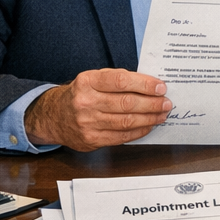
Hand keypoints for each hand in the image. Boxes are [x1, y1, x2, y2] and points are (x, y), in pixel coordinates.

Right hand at [23, 68, 170, 150]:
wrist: (53, 116)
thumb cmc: (82, 94)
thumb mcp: (94, 79)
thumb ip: (119, 80)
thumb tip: (151, 86)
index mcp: (87, 81)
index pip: (121, 81)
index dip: (144, 84)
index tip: (161, 87)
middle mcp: (85, 102)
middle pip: (126, 103)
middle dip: (151, 104)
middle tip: (166, 103)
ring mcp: (86, 123)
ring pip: (126, 121)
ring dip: (149, 118)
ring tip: (162, 114)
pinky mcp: (90, 139)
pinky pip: (120, 136)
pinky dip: (138, 131)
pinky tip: (148, 126)